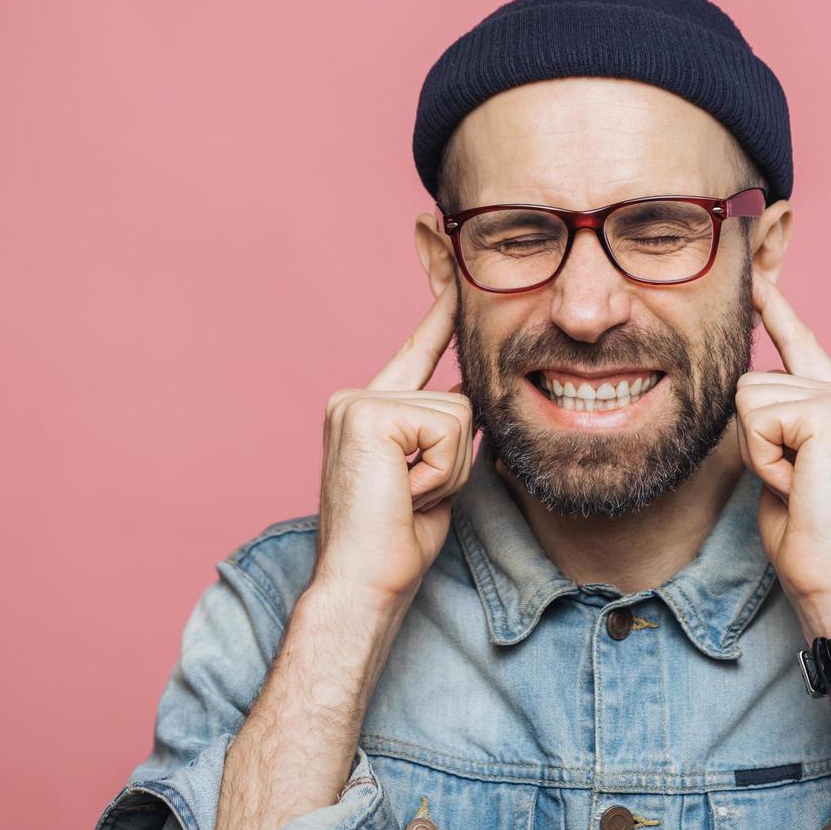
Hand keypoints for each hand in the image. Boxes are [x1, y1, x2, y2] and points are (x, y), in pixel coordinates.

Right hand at [315, 283, 474, 606]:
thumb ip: (447, 431)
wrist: (361, 584)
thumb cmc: (396, 542)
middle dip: (456, 458)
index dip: (441, 303)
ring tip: (408, 496)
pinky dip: (439, 472)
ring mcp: (358, 402)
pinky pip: (447, 430)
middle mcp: (357, 396)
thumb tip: (473, 397)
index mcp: (370, 408)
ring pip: (459, 415)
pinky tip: (404, 492)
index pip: (419, 347)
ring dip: (449, 469)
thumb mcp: (435, 474)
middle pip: (459, 399)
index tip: (441, 245)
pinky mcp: (369, 414)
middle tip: (413, 496)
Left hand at [734, 271, 830, 634]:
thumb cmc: (811, 538)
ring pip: (749, 396)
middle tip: (793, 485)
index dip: (777, 312)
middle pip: (752, 381)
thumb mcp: (786, 469)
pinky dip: (765, 459)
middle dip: (754, 441)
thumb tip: (748, 399)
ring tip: (797, 486)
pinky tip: (798, 485)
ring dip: (759, 452)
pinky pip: (757, 418)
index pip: (802, 344)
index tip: (757, 279)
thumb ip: (778, 427)